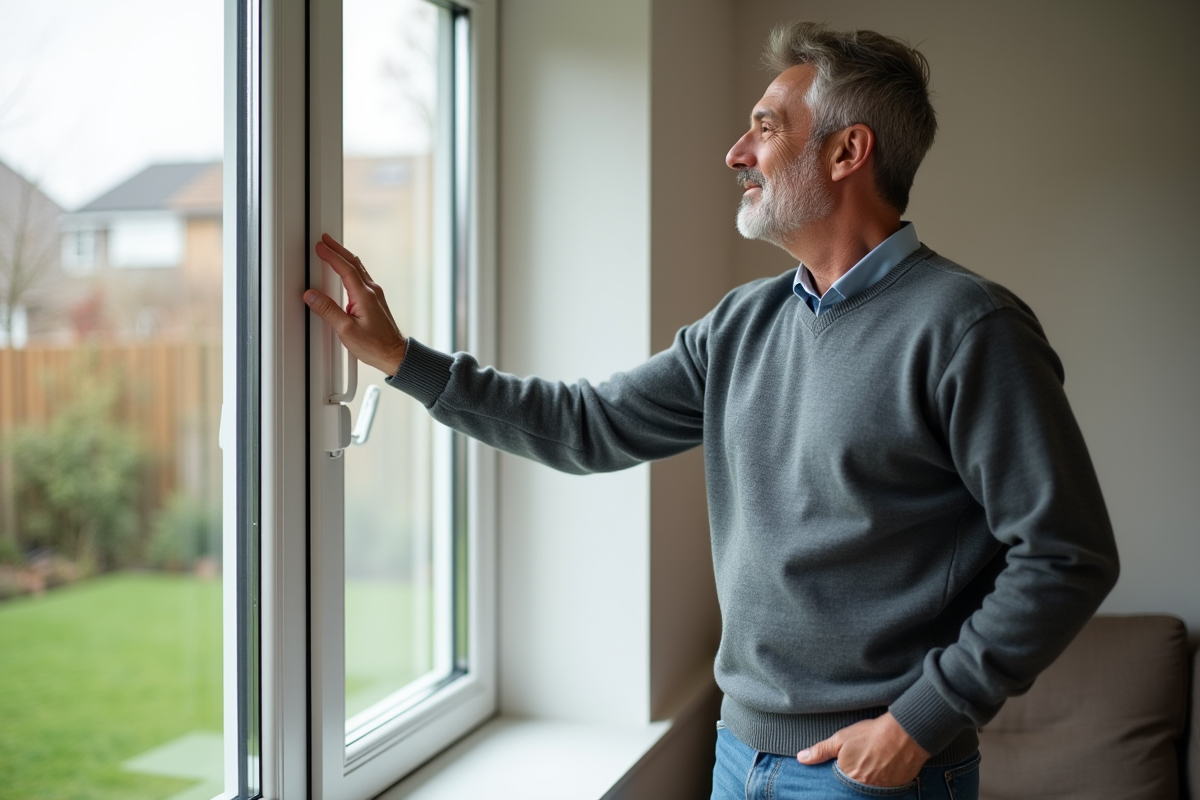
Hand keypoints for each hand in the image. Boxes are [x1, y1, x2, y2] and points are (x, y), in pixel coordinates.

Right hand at [304, 233, 407, 375]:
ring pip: (358, 268)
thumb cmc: (375, 346)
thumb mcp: (346, 330)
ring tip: (332, 248)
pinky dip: (351, 268)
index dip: (331, 256)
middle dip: (338, 249)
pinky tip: (346, 269)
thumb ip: (328, 311)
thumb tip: (312, 296)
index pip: (345, 269)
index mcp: (365, 296)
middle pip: (354, 263)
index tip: (320, 246)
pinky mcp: (375, 300)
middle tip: (325, 239)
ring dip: (344, 256)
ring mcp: (375, 295)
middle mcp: (372, 291)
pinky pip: (361, 277)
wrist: (394, 354)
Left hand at [796, 712, 929, 787]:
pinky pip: (886, 787)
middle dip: (855, 776)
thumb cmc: (870, 734)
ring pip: (871, 787)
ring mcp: (882, 788)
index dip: (841, 773)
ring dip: (870, 777)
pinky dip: (884, 779)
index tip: (846, 764)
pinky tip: (885, 765)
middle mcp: (865, 787)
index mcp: (849, 777)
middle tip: (862, 760)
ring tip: (873, 762)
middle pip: (855, 786)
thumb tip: (801, 758)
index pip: (839, 783)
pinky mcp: (897, 786)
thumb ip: (820, 751)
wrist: (905, 734)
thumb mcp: (840, 738)